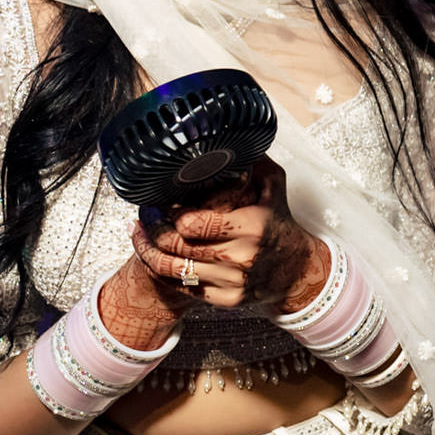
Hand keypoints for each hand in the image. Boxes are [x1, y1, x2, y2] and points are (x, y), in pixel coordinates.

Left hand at [133, 159, 327, 315]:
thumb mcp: (273, 186)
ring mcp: (231, 283)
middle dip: (152, 229)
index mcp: (250, 227)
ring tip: (138, 236)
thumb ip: (252, 161)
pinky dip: (163, 272)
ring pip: (172, 270)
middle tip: (143, 216)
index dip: (170, 214)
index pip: (191, 224)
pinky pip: (182, 288)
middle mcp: (240, 258)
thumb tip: (228, 134)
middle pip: (176, 246)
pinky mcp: (225, 301)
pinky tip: (154, 256)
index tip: (159, 203)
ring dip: (148, 252)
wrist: (296, 269)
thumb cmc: (279, 224)